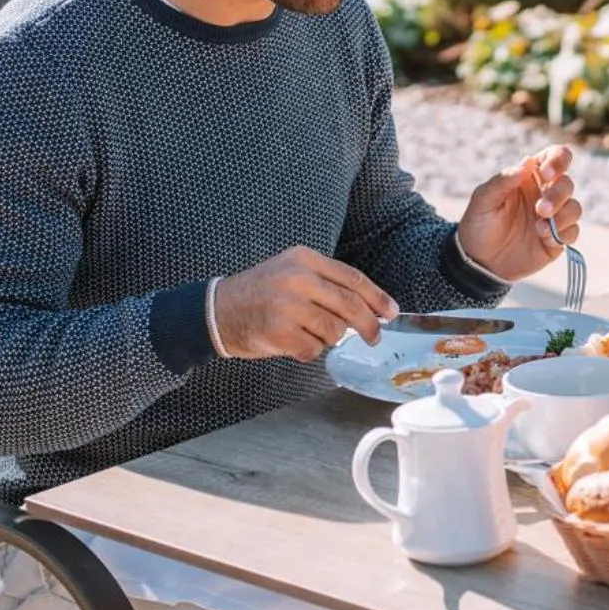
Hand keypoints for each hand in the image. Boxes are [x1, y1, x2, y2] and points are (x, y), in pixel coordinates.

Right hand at [212, 246, 397, 357]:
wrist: (217, 311)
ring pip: (334, 330)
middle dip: (369, 325)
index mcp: (303, 259)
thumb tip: (371, 307)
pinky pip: (313, 348)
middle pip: (350, 305)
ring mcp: (286, 305)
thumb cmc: (261, 294)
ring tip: (308, 332)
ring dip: (329, 338)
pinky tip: (293, 343)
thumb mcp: (291, 272)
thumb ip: (327, 284)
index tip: (390, 312)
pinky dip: (309, 350)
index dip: (377, 297)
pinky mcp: (278, 331)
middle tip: (375, 337)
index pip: (352, 278)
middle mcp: (296, 278)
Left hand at [458, 145, 581, 283]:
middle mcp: (545, 194)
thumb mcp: (484, 199)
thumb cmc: (479, 224)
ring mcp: (553, 217)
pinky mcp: (557, 239)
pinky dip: (563, 234)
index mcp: (529, 177)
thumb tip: (528, 161)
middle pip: (567, 184)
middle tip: (540, 209)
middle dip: (558, 195)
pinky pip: (573, 231)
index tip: (547, 173)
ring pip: (574, 207)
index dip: (558, 160)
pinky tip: (544, 239)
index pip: (555, 157)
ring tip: (540, 228)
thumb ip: (504, 179)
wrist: (480, 262)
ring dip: (562, 215)